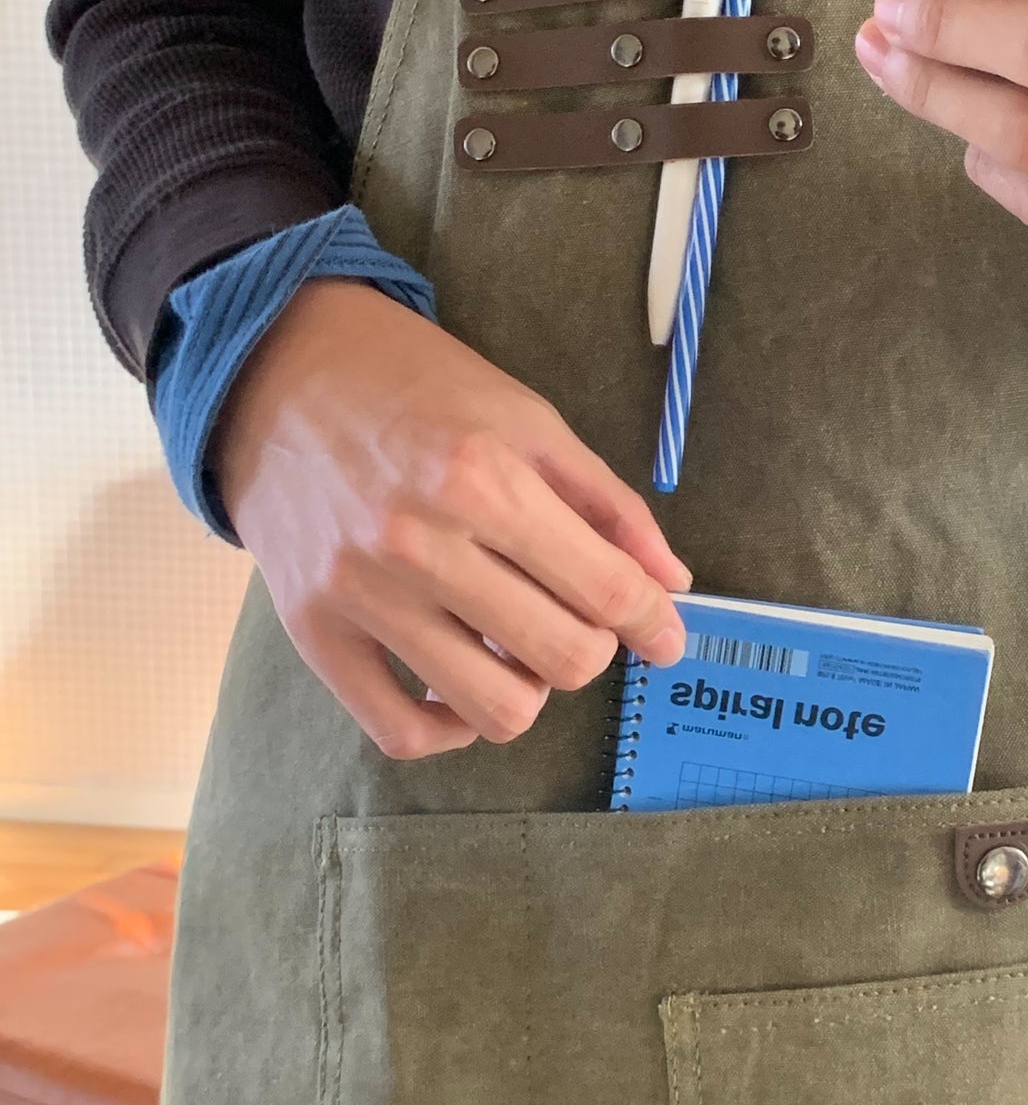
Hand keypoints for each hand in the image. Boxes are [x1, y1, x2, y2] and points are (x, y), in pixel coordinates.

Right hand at [212, 280, 690, 758]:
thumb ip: (607, 504)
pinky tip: (464, 685)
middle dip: (594, 647)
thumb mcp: (528, 419)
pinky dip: (451, 728)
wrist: (280, 373)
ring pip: (495, 710)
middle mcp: (422, 543)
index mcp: (485, 478)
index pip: (607, 590)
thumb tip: (670, 584)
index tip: (664, 634)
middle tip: (578, 618)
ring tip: (519, 645)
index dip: (654, 622)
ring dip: (530, 688)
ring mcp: (362, 595)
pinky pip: (401, 731)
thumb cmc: (417, 389)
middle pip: (563, 658)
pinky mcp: (313, 632)